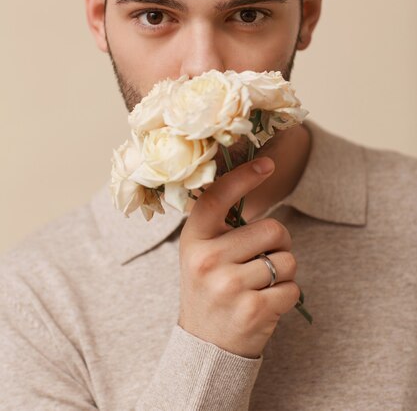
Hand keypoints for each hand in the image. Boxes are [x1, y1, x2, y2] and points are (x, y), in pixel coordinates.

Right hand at [178, 157, 299, 358]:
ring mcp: (229, 286)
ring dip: (284, 271)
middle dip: (280, 242)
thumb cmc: (210, 289)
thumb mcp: (201, 252)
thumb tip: (254, 178)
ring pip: (287, 260)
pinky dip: (289, 295)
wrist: (205, 348)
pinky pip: (293, 288)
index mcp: (194, 238)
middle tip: (265, 257)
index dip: (244, 177)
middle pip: (272, 228)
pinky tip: (267, 303)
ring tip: (262, 284)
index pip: (218, 196)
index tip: (268, 163)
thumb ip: (221, 226)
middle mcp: (208, 259)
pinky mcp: (253, 310)